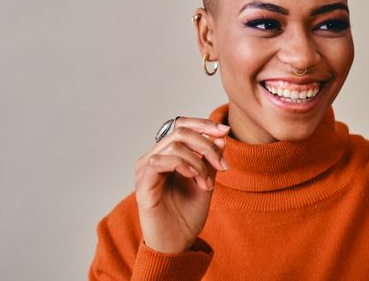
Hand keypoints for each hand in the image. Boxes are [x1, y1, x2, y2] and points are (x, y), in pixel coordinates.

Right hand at [134, 117, 229, 253]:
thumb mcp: (206, 182)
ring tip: (206, 183)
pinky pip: (160, 161)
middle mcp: (153, 158)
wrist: (176, 245)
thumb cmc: (186, 216)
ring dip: (198, 161)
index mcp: (166, 155)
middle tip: (221, 165)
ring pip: (174, 144)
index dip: (203, 124)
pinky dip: (182, 165)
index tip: (225, 131)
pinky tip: (194, 178)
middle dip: (206, 145)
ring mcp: (145, 169)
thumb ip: (211, 160)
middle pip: (180, 132)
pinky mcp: (143, 183)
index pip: (181, 125)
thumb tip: (221, 137)